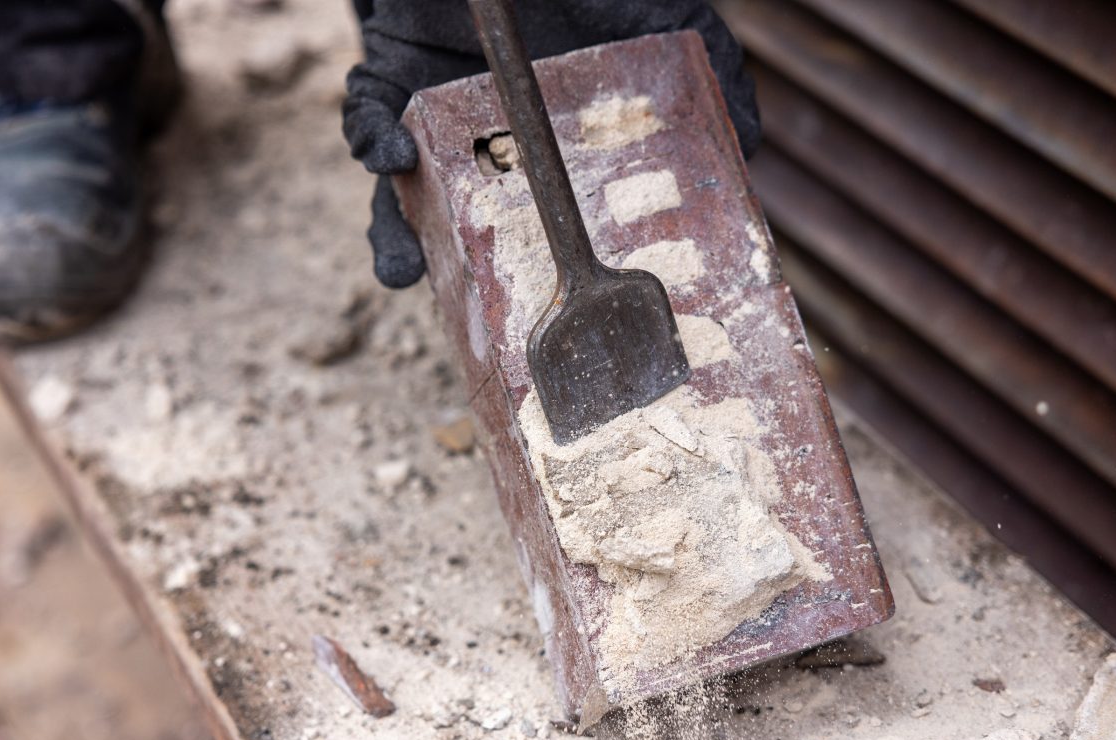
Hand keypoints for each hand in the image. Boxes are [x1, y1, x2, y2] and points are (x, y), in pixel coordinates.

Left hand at [342, 0, 762, 288]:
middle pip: (469, 236)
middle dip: (464, 285)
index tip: (567, 333)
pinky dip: (374, 142)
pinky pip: (366, 122)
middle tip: (477, 328)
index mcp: (550, 155)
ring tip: (404, 270)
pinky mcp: (384, 81)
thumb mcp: (668, 17)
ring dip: (396, 241)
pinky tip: (393, 153)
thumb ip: (715, 70)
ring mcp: (431, 124)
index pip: (552, 228)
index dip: (556, 281)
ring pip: (403, 203)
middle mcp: (486, 152)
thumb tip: (749, 146)